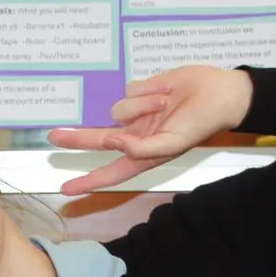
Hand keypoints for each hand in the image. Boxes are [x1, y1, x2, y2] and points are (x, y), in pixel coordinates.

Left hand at [49, 65, 254, 193]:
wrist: (221, 92)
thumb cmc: (202, 122)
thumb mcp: (175, 142)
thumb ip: (145, 148)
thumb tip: (117, 143)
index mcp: (143, 155)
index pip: (110, 172)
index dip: (88, 181)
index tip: (65, 188)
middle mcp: (135, 135)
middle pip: (98, 138)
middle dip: (77, 138)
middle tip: (53, 136)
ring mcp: (136, 113)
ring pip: (119, 108)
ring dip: (142, 104)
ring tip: (166, 101)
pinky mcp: (140, 90)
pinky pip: (130, 88)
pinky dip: (148, 89)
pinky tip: (165, 90)